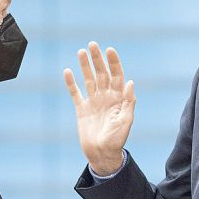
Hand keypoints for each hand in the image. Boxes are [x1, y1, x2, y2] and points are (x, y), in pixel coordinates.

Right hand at [63, 42, 135, 175]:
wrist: (102, 154)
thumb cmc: (117, 139)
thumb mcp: (126, 121)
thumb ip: (128, 102)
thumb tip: (130, 82)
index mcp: (119, 98)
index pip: (117, 75)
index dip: (114, 62)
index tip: (109, 49)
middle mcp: (106, 96)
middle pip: (102, 73)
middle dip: (98, 59)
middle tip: (92, 44)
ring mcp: (93, 102)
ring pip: (89, 79)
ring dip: (85, 66)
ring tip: (81, 52)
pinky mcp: (82, 109)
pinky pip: (75, 93)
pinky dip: (71, 83)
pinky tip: (67, 71)